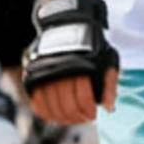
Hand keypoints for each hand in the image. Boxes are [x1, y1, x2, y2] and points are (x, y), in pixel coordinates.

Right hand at [22, 0, 118, 122]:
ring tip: (70, 119)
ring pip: (51, 106)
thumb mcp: (107, 59)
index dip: (88, 112)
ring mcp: (45, 73)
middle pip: (67, 106)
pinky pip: (36, 100)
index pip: (83, 100)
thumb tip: (109, 109)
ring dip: (62, 117)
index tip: (93, 115)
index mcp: (82, 68)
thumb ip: (110, 84)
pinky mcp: (33, 74)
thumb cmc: (92, 46)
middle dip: (76, 116)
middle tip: (83, 118)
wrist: (67, 24)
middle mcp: (61, 71)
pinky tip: (54, 116)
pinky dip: (44, 112)